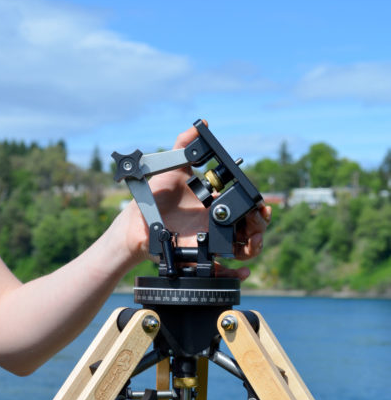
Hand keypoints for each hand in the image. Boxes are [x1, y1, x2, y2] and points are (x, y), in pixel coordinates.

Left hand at [120, 122, 271, 279]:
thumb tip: (202, 124)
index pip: (244, 205)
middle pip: (250, 227)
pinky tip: (242, 272)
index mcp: (216, 203)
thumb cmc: (153, 196)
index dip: (257, 207)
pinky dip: (236, 275)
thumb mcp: (170, 167)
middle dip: (260, 226)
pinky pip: (224, 271)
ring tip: (253, 243)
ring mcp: (212, 241)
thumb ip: (185, 145)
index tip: (261, 206)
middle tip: (259, 222)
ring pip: (243, 248)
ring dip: (254, 247)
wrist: (137, 222)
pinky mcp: (203, 258)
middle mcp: (217, 222)